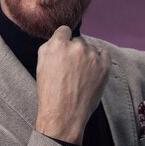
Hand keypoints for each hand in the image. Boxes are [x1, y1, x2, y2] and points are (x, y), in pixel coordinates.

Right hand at [35, 26, 110, 143]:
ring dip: (87, 57)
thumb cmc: (50, 92)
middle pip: (78, 40)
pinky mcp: (104, 67)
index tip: (64, 50)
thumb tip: (59, 37)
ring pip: (91, 49)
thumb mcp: (40, 65)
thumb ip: (49, 46)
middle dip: (75, 51)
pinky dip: (99, 61)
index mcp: (58, 45)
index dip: (63, 40)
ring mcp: (92, 56)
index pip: (64, 30)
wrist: (64, 115)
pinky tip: (92, 73)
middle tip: (71, 68)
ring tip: (80, 75)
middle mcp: (76, 47)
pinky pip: (104, 55)